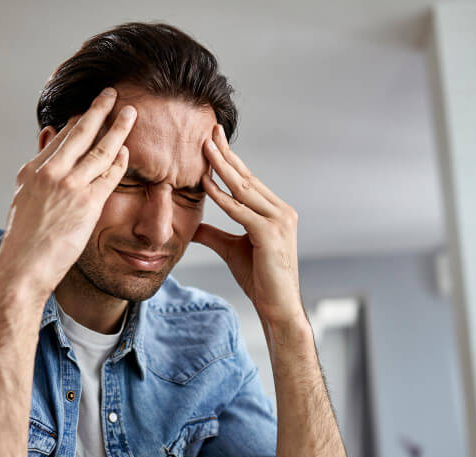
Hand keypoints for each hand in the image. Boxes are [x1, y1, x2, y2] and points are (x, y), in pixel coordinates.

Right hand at [0, 88, 135, 296]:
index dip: (78, 122)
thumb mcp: (24, 198)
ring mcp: (69, 186)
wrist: (23, 266)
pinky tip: (128, 150)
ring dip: (117, 128)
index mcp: (33, 170)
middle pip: (80, 133)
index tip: (91, 109)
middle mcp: (50, 172)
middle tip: (112, 94)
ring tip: (130, 113)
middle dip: (98, 110)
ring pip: (99, 149)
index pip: (60, 138)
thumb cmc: (25, 240)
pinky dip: (120, 160)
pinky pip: (109, 175)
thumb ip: (39, 169)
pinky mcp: (87, 204)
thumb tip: (48, 137)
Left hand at [194, 124, 304, 327]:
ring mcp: (278, 221)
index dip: (230, 160)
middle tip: (210, 130)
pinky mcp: (269, 233)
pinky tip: (205, 183)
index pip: (249, 180)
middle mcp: (281, 211)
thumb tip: (193, 226)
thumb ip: (214, 235)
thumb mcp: (232, 250)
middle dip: (226, 154)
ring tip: (204, 146)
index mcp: (276, 212)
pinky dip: (221, 197)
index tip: (214, 140)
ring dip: (222, 166)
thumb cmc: (260, 279)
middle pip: (247, 177)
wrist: (277, 307)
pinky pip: (240, 210)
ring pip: (244, 189)